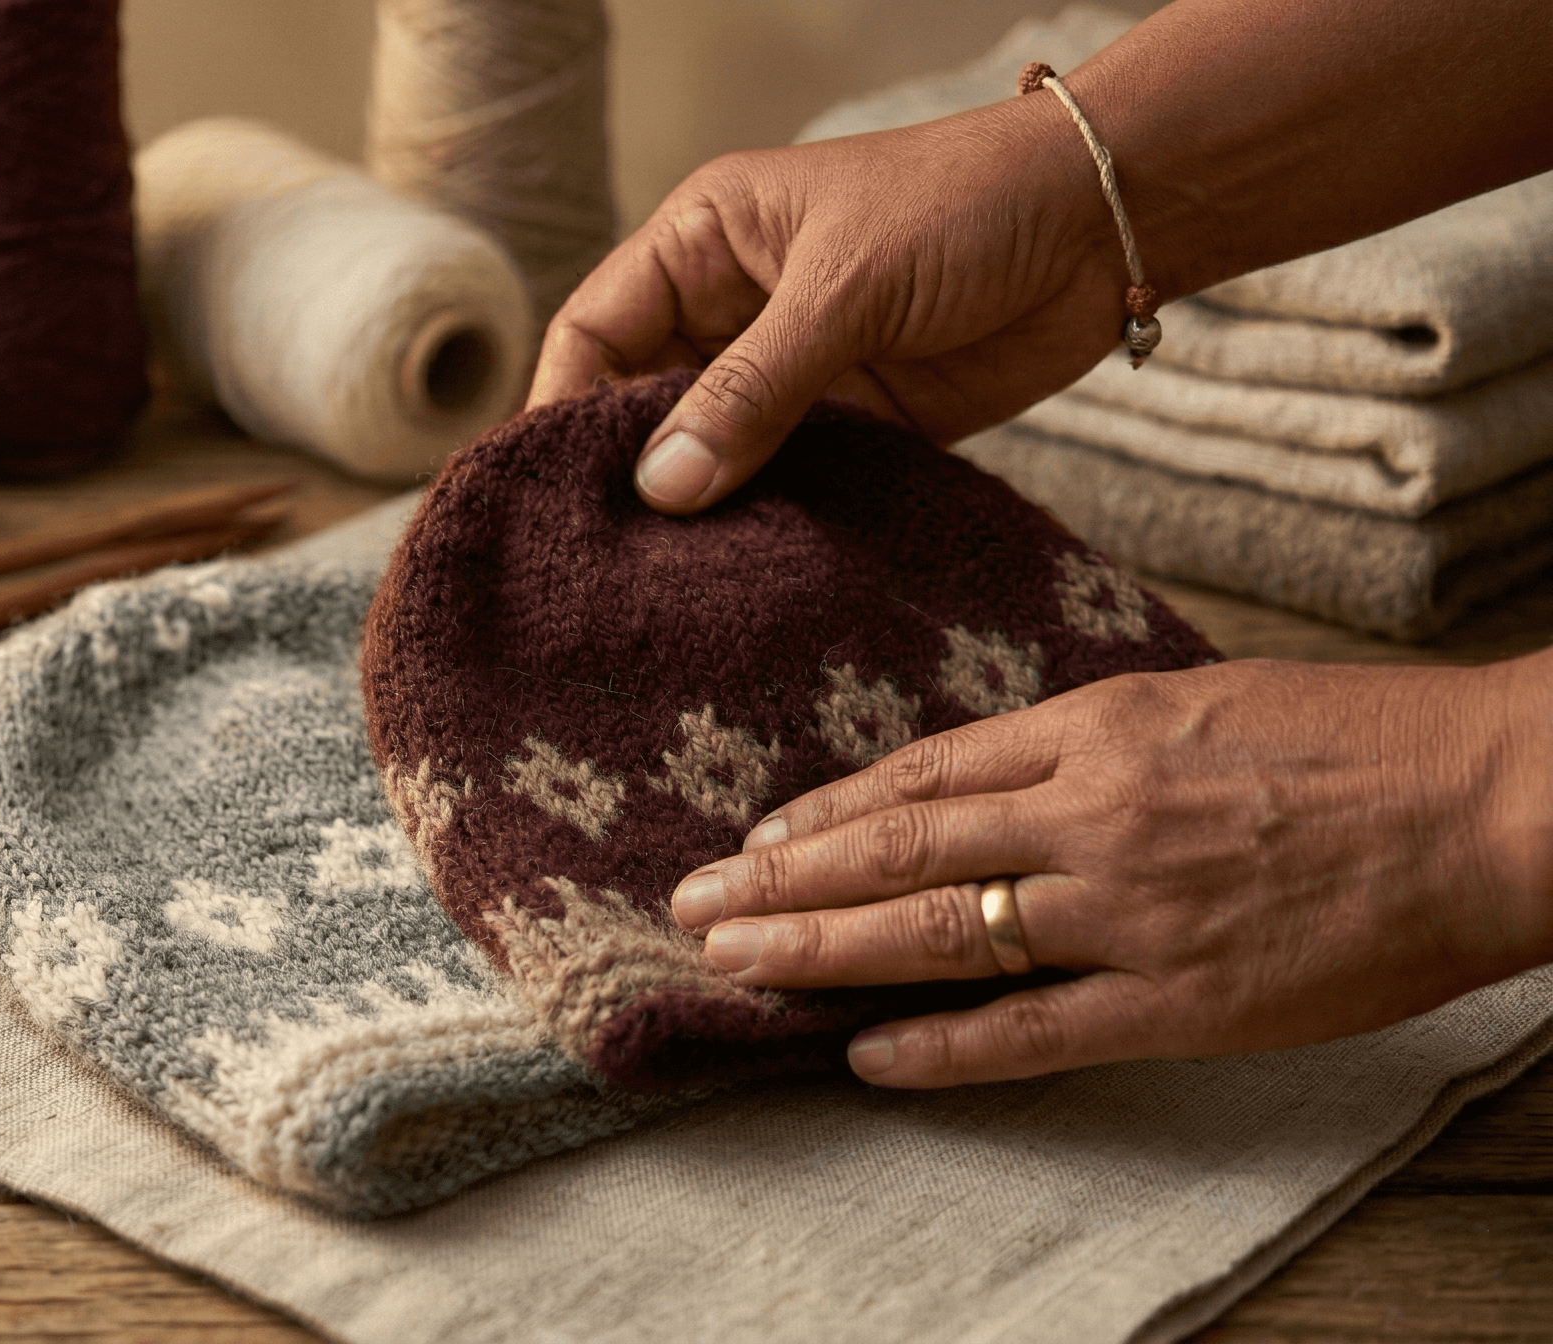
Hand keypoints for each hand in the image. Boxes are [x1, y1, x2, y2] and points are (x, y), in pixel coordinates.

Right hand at [529, 97, 1134, 513]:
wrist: (1110, 223)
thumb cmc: (965, 205)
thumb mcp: (842, 288)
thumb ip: (751, 391)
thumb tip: (662, 487)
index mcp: (703, 243)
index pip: (596, 330)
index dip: (563, 407)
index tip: (548, 491)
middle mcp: (732, 309)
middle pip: (640, 402)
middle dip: (626, 472)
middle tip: (602, 556)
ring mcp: (792, 370)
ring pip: (711, 453)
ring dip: (698, 508)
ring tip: (665, 580)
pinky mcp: (855, 423)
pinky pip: (786, 483)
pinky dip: (766, 523)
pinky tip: (745, 571)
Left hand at [662, 656, 1552, 1087]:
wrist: (1491, 801)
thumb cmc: (1361, 741)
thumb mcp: (1201, 699)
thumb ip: (1091, 737)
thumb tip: (996, 769)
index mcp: (1098, 728)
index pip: (922, 776)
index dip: (825, 812)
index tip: (752, 838)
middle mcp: (1091, 814)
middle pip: (896, 851)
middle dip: (779, 882)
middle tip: (688, 907)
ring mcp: (1128, 909)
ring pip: (937, 934)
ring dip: (821, 953)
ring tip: (735, 967)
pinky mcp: (1178, 998)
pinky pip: (1032, 1031)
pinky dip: (941, 1047)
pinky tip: (866, 1055)